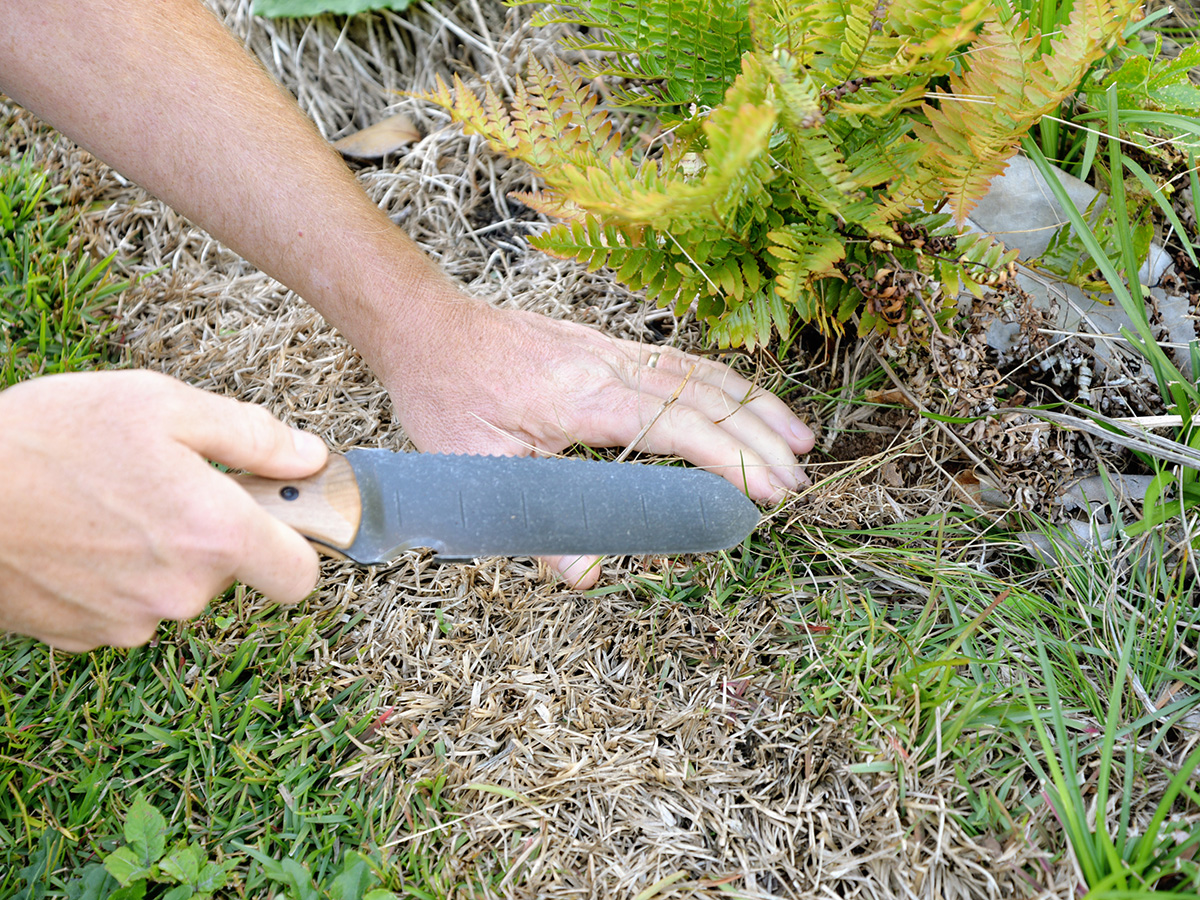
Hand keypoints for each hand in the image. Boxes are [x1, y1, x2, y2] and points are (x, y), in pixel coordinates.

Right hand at [0, 370, 328, 651]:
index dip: (296, 544)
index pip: (300, 576)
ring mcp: (129, 622)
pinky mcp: (83, 637)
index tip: (273, 514)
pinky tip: (75, 535)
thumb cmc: (50, 439)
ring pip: (174, 590)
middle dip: (212, 534)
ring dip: (158, 554)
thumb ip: (251, 435)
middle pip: (230, 574)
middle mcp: (182, 593)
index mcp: (215, 535)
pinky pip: (124, 607)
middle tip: (163, 484)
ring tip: (106, 504)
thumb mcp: (161, 405)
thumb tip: (310, 457)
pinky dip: (113, 577)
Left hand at [379, 294, 814, 588]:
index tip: (768, 491)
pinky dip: (723, 386)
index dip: (730, 459)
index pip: (679, 427)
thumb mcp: (474, 471)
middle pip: (706, 398)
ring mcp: (611, 350)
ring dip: (754, 406)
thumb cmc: (444, 395)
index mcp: (584, 397)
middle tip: (798, 481)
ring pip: (702, 374)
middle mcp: (609, 366)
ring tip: (799, 439)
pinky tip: (741, 405)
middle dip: (760, 439)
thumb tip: (587, 575)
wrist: (426, 327)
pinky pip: (680, 364)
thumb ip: (532, 523)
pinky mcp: (606, 347)